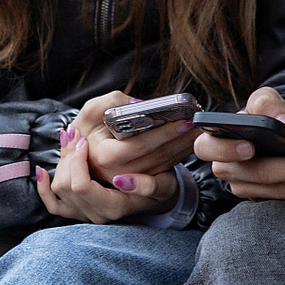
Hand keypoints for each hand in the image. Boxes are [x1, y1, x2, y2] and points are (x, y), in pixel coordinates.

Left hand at [35, 132, 177, 223]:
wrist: (158, 199)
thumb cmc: (162, 187)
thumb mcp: (164, 184)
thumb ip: (148, 185)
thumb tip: (121, 180)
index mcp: (114, 207)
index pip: (81, 186)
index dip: (77, 161)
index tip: (84, 140)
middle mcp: (97, 214)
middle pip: (66, 185)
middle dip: (67, 156)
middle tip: (74, 132)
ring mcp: (86, 214)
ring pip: (57, 189)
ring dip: (60, 162)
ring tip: (68, 139)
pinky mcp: (79, 211)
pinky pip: (53, 204)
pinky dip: (44, 188)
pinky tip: (42, 171)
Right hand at [73, 91, 199, 181]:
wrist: (84, 154)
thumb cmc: (88, 129)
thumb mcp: (91, 111)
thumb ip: (111, 102)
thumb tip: (140, 106)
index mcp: (104, 157)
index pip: (139, 145)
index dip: (163, 134)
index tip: (183, 121)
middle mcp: (117, 174)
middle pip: (157, 156)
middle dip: (181, 139)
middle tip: (198, 123)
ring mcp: (130, 182)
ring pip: (164, 164)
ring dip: (184, 147)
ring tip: (199, 129)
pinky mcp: (140, 182)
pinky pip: (164, 167)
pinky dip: (179, 154)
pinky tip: (190, 141)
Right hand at [194, 86, 284, 200]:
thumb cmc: (269, 115)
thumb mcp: (266, 100)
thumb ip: (267, 103)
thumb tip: (282, 124)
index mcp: (218, 143)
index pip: (209, 149)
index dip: (226, 150)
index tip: (250, 147)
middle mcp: (231, 170)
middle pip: (258, 176)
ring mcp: (251, 190)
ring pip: (282, 192)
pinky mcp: (273, 201)